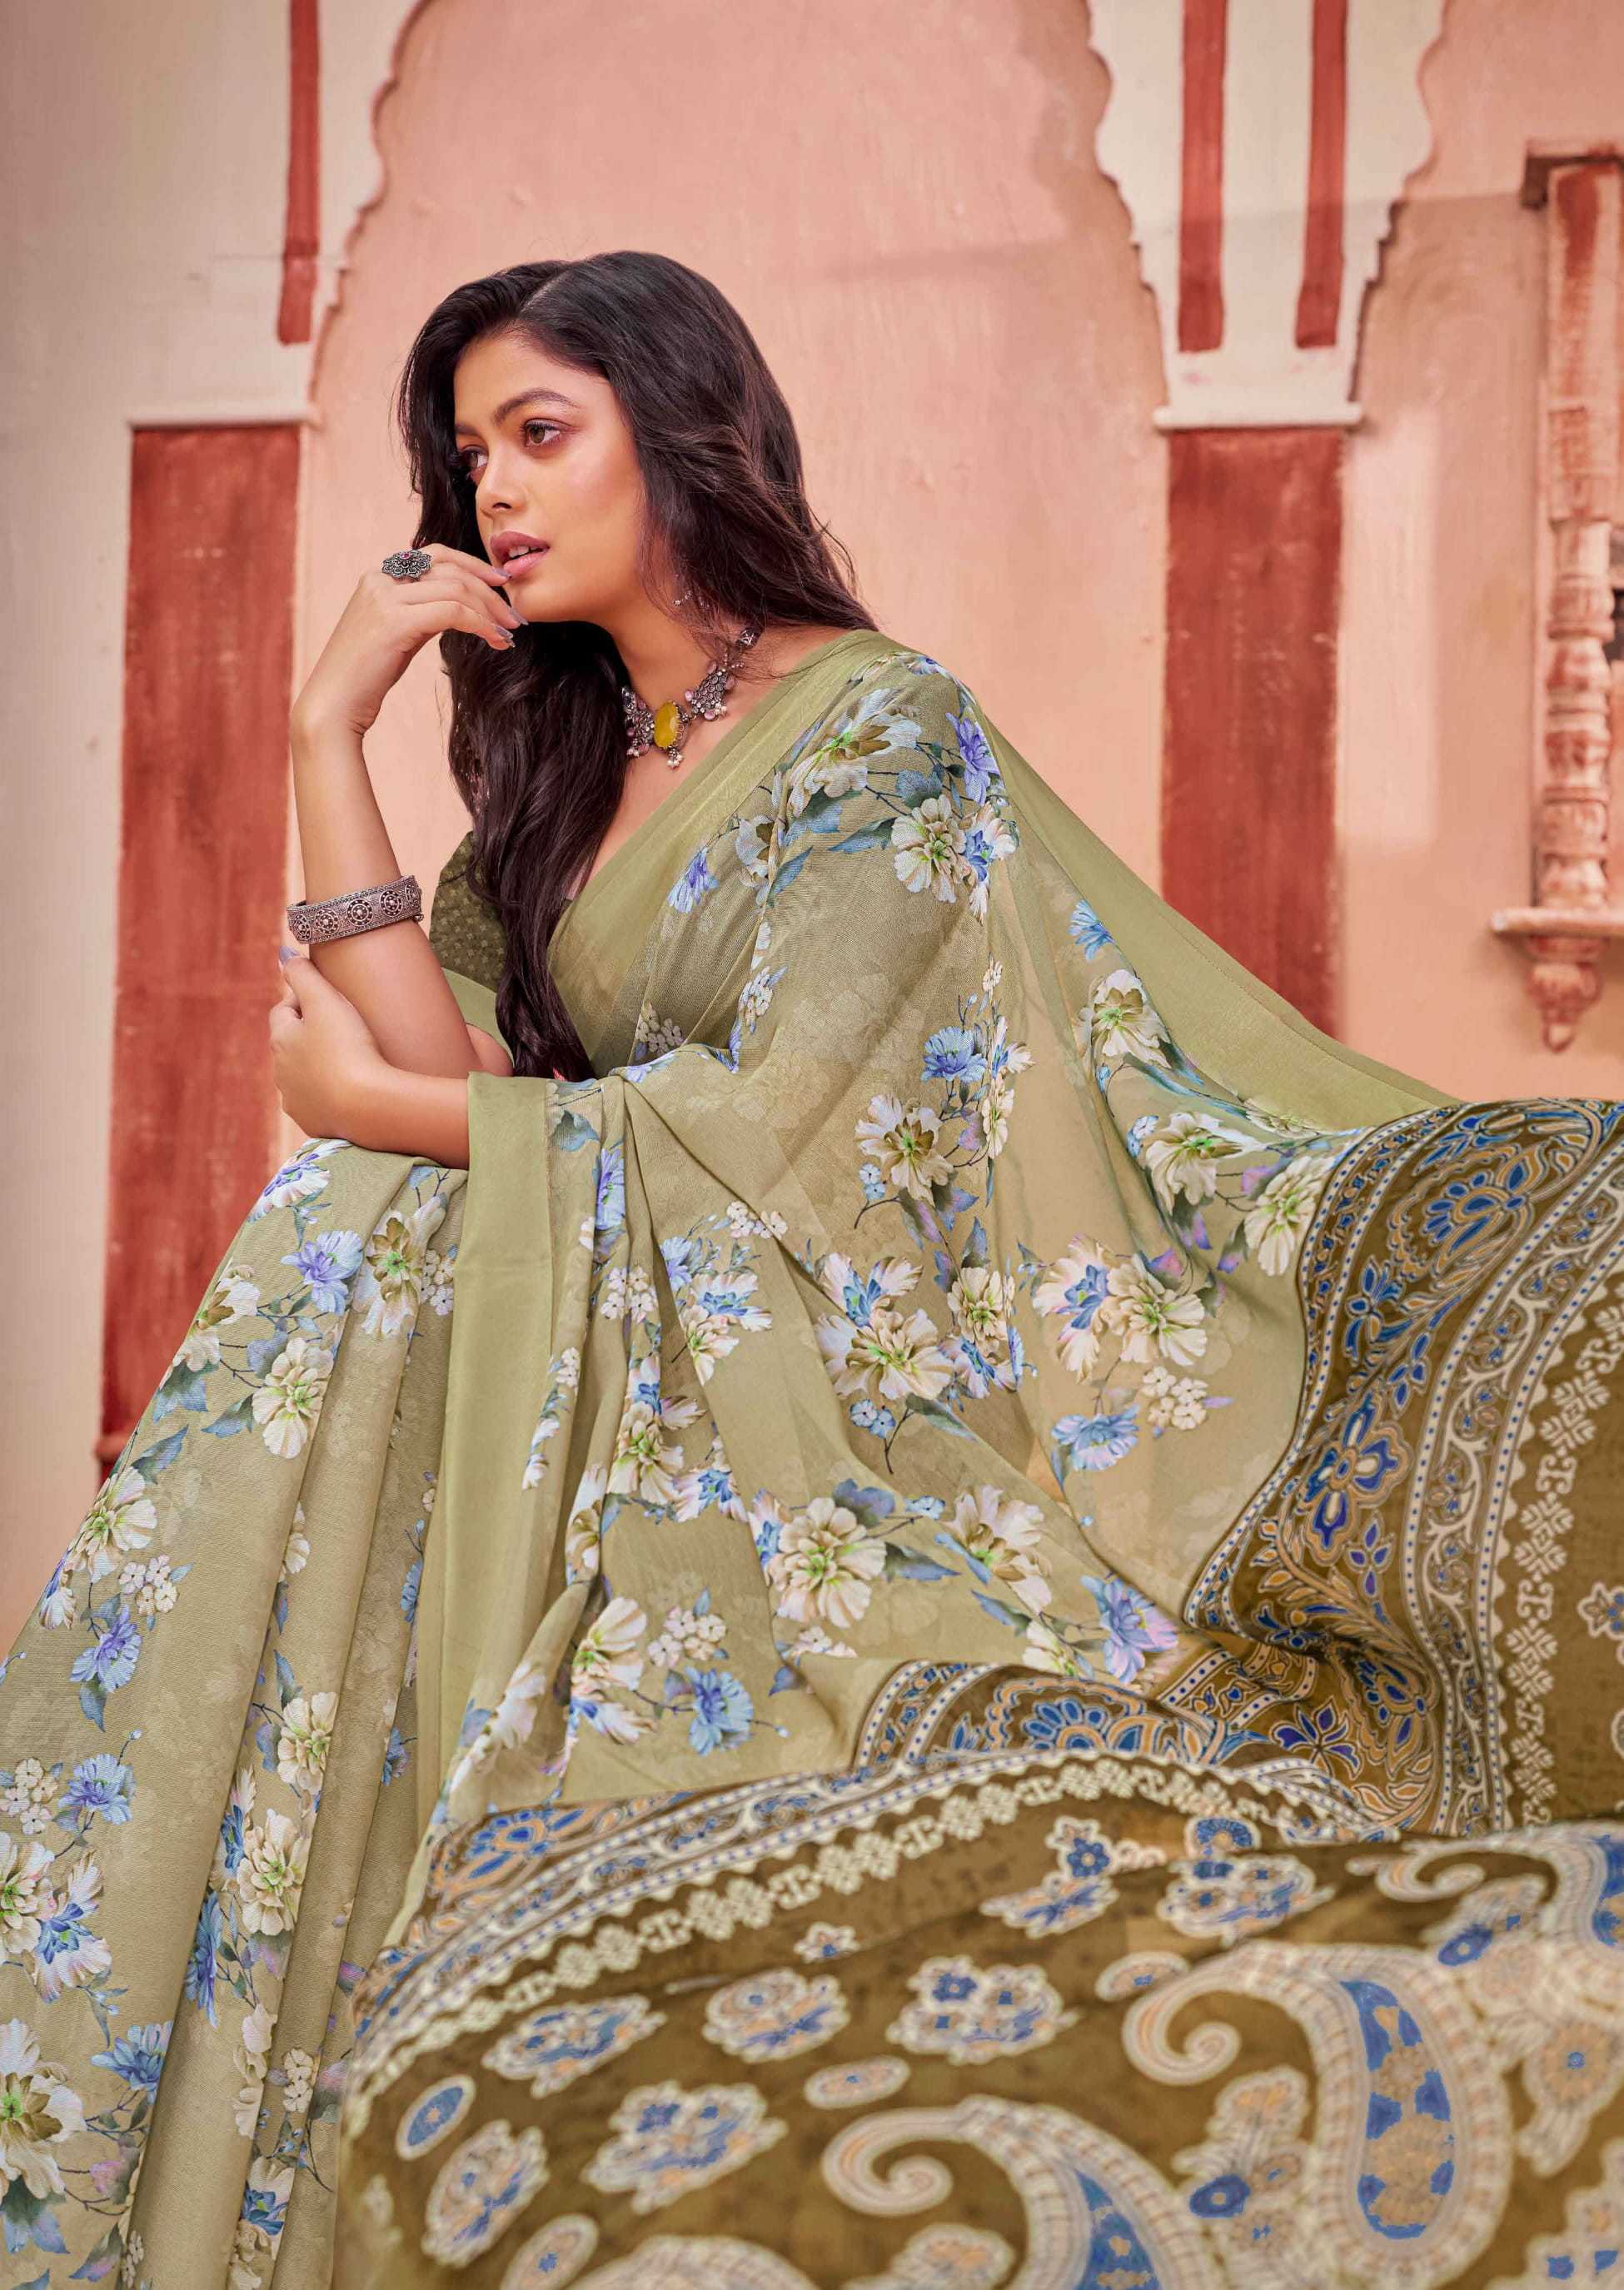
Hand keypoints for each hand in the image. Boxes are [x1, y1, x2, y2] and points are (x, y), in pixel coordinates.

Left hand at [269, 950, 388, 1139]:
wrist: (366, 1108)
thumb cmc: (348, 1048)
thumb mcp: (326, 1001)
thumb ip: (303, 974)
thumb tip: (283, 954)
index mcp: (281, 1040)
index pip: (283, 1010)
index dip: (303, 999)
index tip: (329, 997)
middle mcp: (281, 1072)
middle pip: (291, 1044)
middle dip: (309, 1033)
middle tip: (341, 1025)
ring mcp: (296, 1101)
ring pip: (302, 1075)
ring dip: (318, 1064)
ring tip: (348, 1059)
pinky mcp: (315, 1123)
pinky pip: (318, 1102)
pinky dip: (329, 1092)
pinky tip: (349, 1090)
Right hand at [291, 542, 523, 738]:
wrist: (333, 707)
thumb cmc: (365, 678)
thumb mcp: (396, 634)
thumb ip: (421, 612)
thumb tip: (459, 607)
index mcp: (377, 577)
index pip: (435, 554)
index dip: (473, 565)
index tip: (501, 583)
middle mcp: (379, 579)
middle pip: (450, 566)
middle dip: (489, 587)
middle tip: (515, 615)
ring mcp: (384, 598)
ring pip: (456, 588)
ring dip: (491, 610)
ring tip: (509, 633)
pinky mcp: (394, 622)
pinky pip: (453, 612)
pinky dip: (481, 624)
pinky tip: (496, 641)